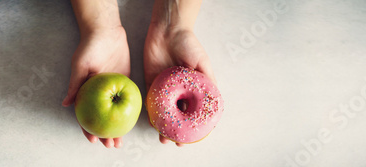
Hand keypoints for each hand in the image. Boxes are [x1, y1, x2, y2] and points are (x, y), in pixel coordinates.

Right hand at [62, 26, 129, 147]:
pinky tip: (132, 124)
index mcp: (86, 92)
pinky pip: (127, 100)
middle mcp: (99, 93)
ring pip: (115, 113)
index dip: (88, 129)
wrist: (106, 31)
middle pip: (102, 118)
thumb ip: (75, 85)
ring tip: (121, 141)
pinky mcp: (124, 82)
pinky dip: (128, 113)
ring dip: (117, 128)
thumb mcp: (80, 66)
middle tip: (112, 145)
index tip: (94, 140)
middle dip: (106, 134)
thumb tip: (65, 104)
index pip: (86, 115)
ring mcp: (112, 89)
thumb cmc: (89, 47)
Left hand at [143, 25, 215, 146]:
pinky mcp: (150, 82)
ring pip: (163, 111)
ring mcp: (164, 88)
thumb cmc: (189, 45)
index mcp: (192, 88)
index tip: (192, 137)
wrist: (168, 30)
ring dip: (162, 125)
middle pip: (177, 114)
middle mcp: (178, 90)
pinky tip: (152, 122)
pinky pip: (150, 100)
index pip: (192, 111)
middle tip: (174, 140)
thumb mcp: (203, 64)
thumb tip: (215, 101)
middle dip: (175, 129)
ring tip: (163, 137)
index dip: (193, 125)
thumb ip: (209, 82)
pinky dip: (151, 112)